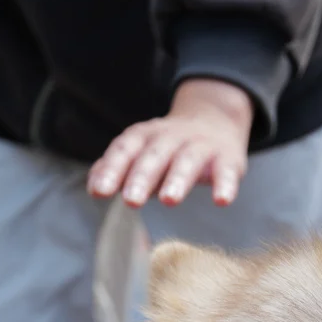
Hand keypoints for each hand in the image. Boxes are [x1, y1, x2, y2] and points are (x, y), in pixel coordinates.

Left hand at [87, 77, 253, 207]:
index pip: (125, 150)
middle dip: (142, 177)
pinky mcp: (227, 158)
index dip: (112, 169)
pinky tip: (221, 201)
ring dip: (177, 179)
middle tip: (131, 201)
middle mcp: (170, 138)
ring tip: (169, 200)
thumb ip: (118, 168)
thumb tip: (94, 186)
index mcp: (145, 137)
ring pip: (187, 161)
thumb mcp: (141, 152)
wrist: (216, 120)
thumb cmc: (170, 147)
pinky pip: (226, 171)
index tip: (100, 191)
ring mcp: (200, 146)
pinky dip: (224, 184)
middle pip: (154, 155)